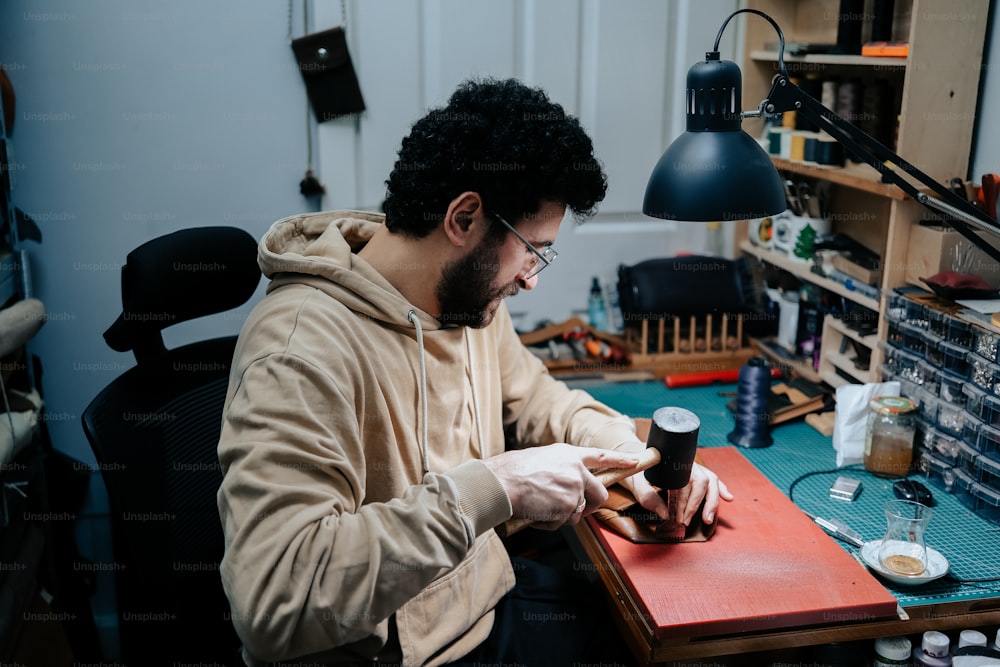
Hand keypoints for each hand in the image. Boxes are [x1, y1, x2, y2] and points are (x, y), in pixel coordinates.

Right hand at [484, 444, 638, 529]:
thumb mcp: (542, 458)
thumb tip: (568, 484)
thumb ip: (561, 468)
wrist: (503, 482)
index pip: (601, 456)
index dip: (620, 459)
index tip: (635, 461)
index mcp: (569, 454)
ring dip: (563, 515)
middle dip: (591, 505)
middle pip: (599, 493)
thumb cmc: (513, 471)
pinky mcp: (569, 506)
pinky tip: (538, 513)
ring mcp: (575, 489)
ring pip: (579, 512)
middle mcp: (576, 470)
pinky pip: (565, 522)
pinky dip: (551, 523)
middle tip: (575, 508)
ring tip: (542, 506)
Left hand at [619, 461, 733, 526]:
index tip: (678, 518)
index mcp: (673, 463)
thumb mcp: (636, 484)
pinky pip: (712, 478)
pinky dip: (721, 488)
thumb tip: (665, 515)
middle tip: (686, 521)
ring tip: (708, 518)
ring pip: (711, 479)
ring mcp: (693, 466)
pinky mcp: (696, 472)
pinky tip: (728, 498)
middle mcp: (686, 463)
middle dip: (697, 504)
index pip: (685, 483)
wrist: (636, 457)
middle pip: (702, 481)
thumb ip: (649, 499)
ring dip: (712, 500)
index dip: (684, 502)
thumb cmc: (636, 470)